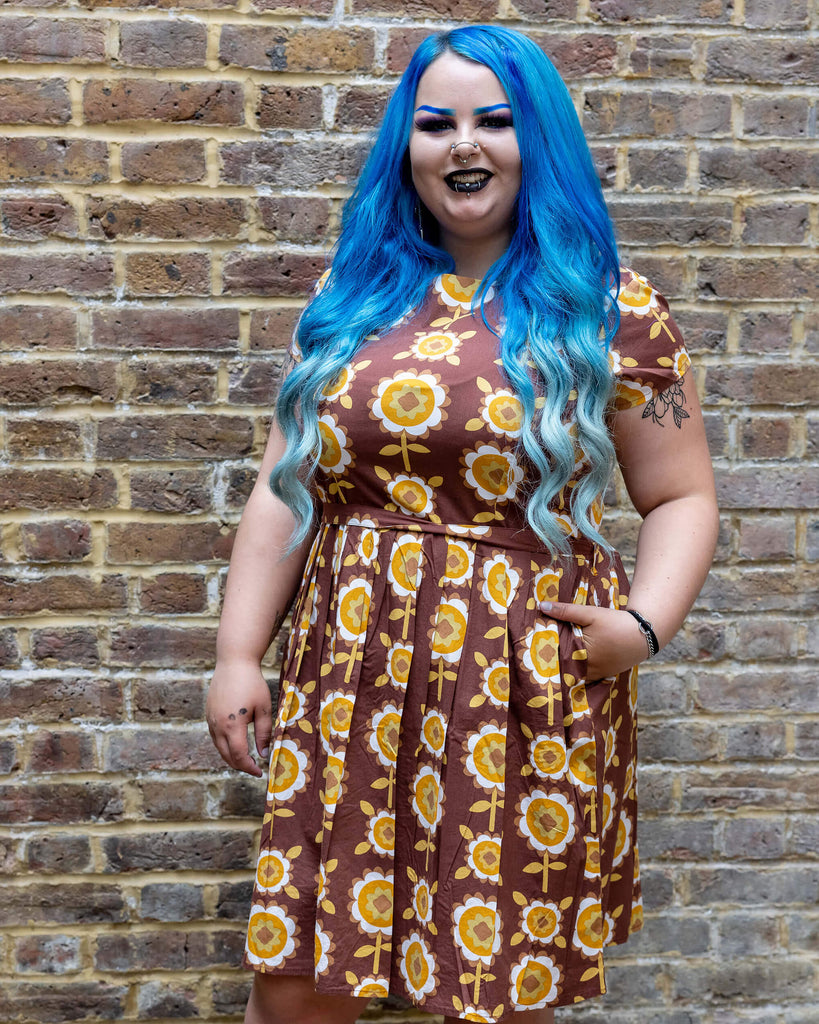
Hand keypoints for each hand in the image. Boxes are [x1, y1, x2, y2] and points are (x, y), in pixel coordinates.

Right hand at [206, 659, 272, 776]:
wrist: (234, 662)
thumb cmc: (252, 683)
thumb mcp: (264, 708)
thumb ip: (264, 733)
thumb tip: (264, 754)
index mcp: (232, 726)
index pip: (239, 756)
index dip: (249, 767)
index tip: (260, 771)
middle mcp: (217, 725)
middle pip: (226, 755)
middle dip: (240, 765)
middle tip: (254, 768)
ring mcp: (210, 719)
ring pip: (218, 747)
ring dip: (231, 756)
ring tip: (245, 758)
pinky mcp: (208, 713)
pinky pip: (214, 736)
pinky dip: (224, 744)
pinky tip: (235, 742)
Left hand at [539, 601, 647, 682]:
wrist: (642, 634)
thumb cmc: (615, 623)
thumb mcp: (590, 614)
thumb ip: (566, 611)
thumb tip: (541, 606)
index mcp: (582, 656)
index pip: (556, 660)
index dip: (543, 657)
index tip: (530, 654)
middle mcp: (589, 670)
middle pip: (564, 669)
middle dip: (551, 664)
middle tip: (533, 659)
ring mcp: (597, 675)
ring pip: (574, 675)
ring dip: (563, 669)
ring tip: (546, 663)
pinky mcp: (604, 675)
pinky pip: (585, 676)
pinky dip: (576, 672)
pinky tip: (567, 665)